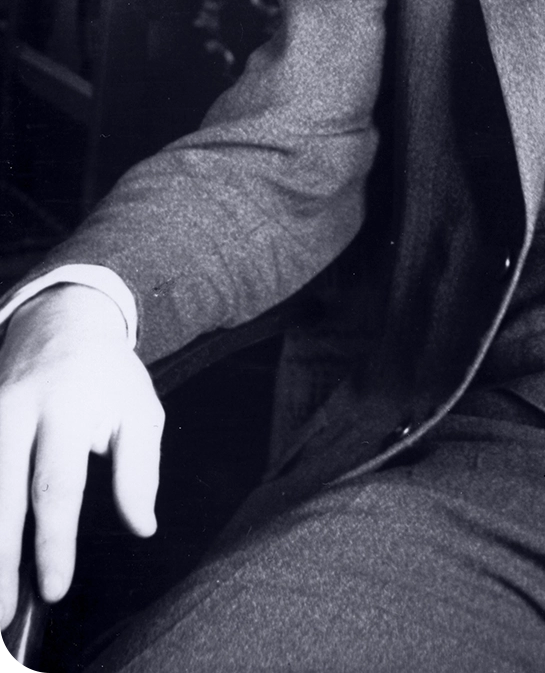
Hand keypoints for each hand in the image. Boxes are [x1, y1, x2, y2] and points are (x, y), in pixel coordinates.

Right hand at [0, 284, 163, 628]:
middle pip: (2, 496)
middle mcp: (18, 411)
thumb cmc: (107, 374)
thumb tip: (142, 526)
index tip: (56, 587)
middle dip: (2, 560)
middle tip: (4, 615)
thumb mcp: (139, 409)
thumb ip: (139, 469)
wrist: (59, 317)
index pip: (57, 486)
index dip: (54, 541)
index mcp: (68, 408)